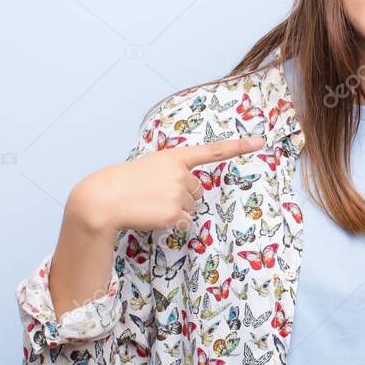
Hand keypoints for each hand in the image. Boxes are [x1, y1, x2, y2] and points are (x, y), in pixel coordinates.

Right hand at [69, 135, 266, 234]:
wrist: (104, 198)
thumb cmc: (124, 183)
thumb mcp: (150, 167)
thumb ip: (171, 173)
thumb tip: (187, 195)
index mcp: (175, 157)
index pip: (212, 151)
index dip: (238, 147)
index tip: (260, 142)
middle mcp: (181, 174)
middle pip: (197, 190)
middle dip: (182, 195)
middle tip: (156, 195)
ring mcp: (179, 193)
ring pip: (190, 207)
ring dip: (175, 209)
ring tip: (151, 204)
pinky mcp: (176, 213)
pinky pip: (184, 222)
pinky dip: (172, 222)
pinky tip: (154, 216)